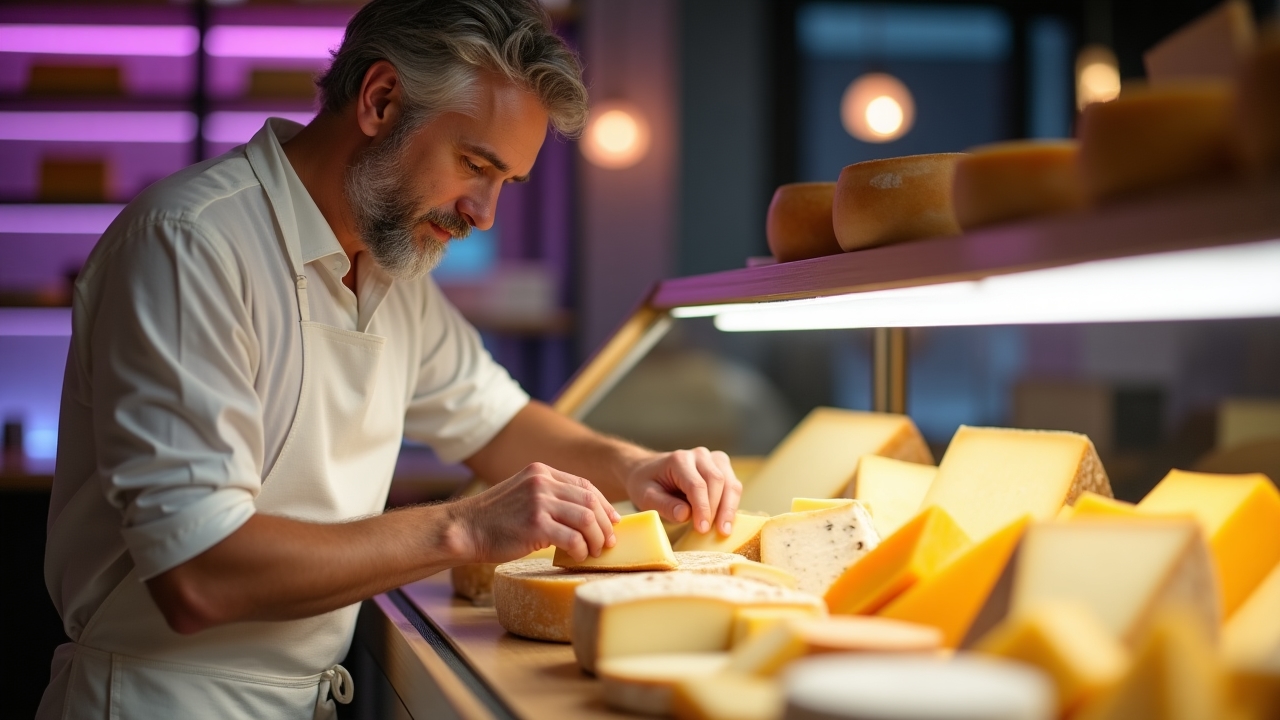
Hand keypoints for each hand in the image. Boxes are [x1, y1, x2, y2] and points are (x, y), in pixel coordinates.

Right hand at [450, 463, 619, 563]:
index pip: (585, 484)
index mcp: (541, 472)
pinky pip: (573, 538)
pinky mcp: (536, 524)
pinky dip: (581, 549)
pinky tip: (578, 556)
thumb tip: (584, 515)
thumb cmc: (495, 519)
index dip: (604, 505)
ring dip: (597, 539)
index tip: (613, 521)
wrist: (465, 529)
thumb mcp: (522, 494)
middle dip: (605, 524)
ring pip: (587, 519)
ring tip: (596, 551)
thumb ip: (548, 496)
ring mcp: (539, 502)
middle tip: (608, 542)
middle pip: (590, 501)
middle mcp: (542, 482)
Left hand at [625, 448, 741, 537]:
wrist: (648, 470)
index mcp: (679, 460)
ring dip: (729, 507)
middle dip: (717, 509)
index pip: (697, 485)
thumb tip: (685, 514)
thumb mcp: (645, 496)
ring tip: (724, 530)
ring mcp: (713, 459)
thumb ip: (664, 504)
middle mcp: (699, 455)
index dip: (702, 508)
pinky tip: (726, 522)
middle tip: (712, 532)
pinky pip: (733, 486)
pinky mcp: (721, 467)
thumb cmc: (646, 484)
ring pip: (730, 482)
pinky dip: (732, 504)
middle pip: (717, 481)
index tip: (702, 529)